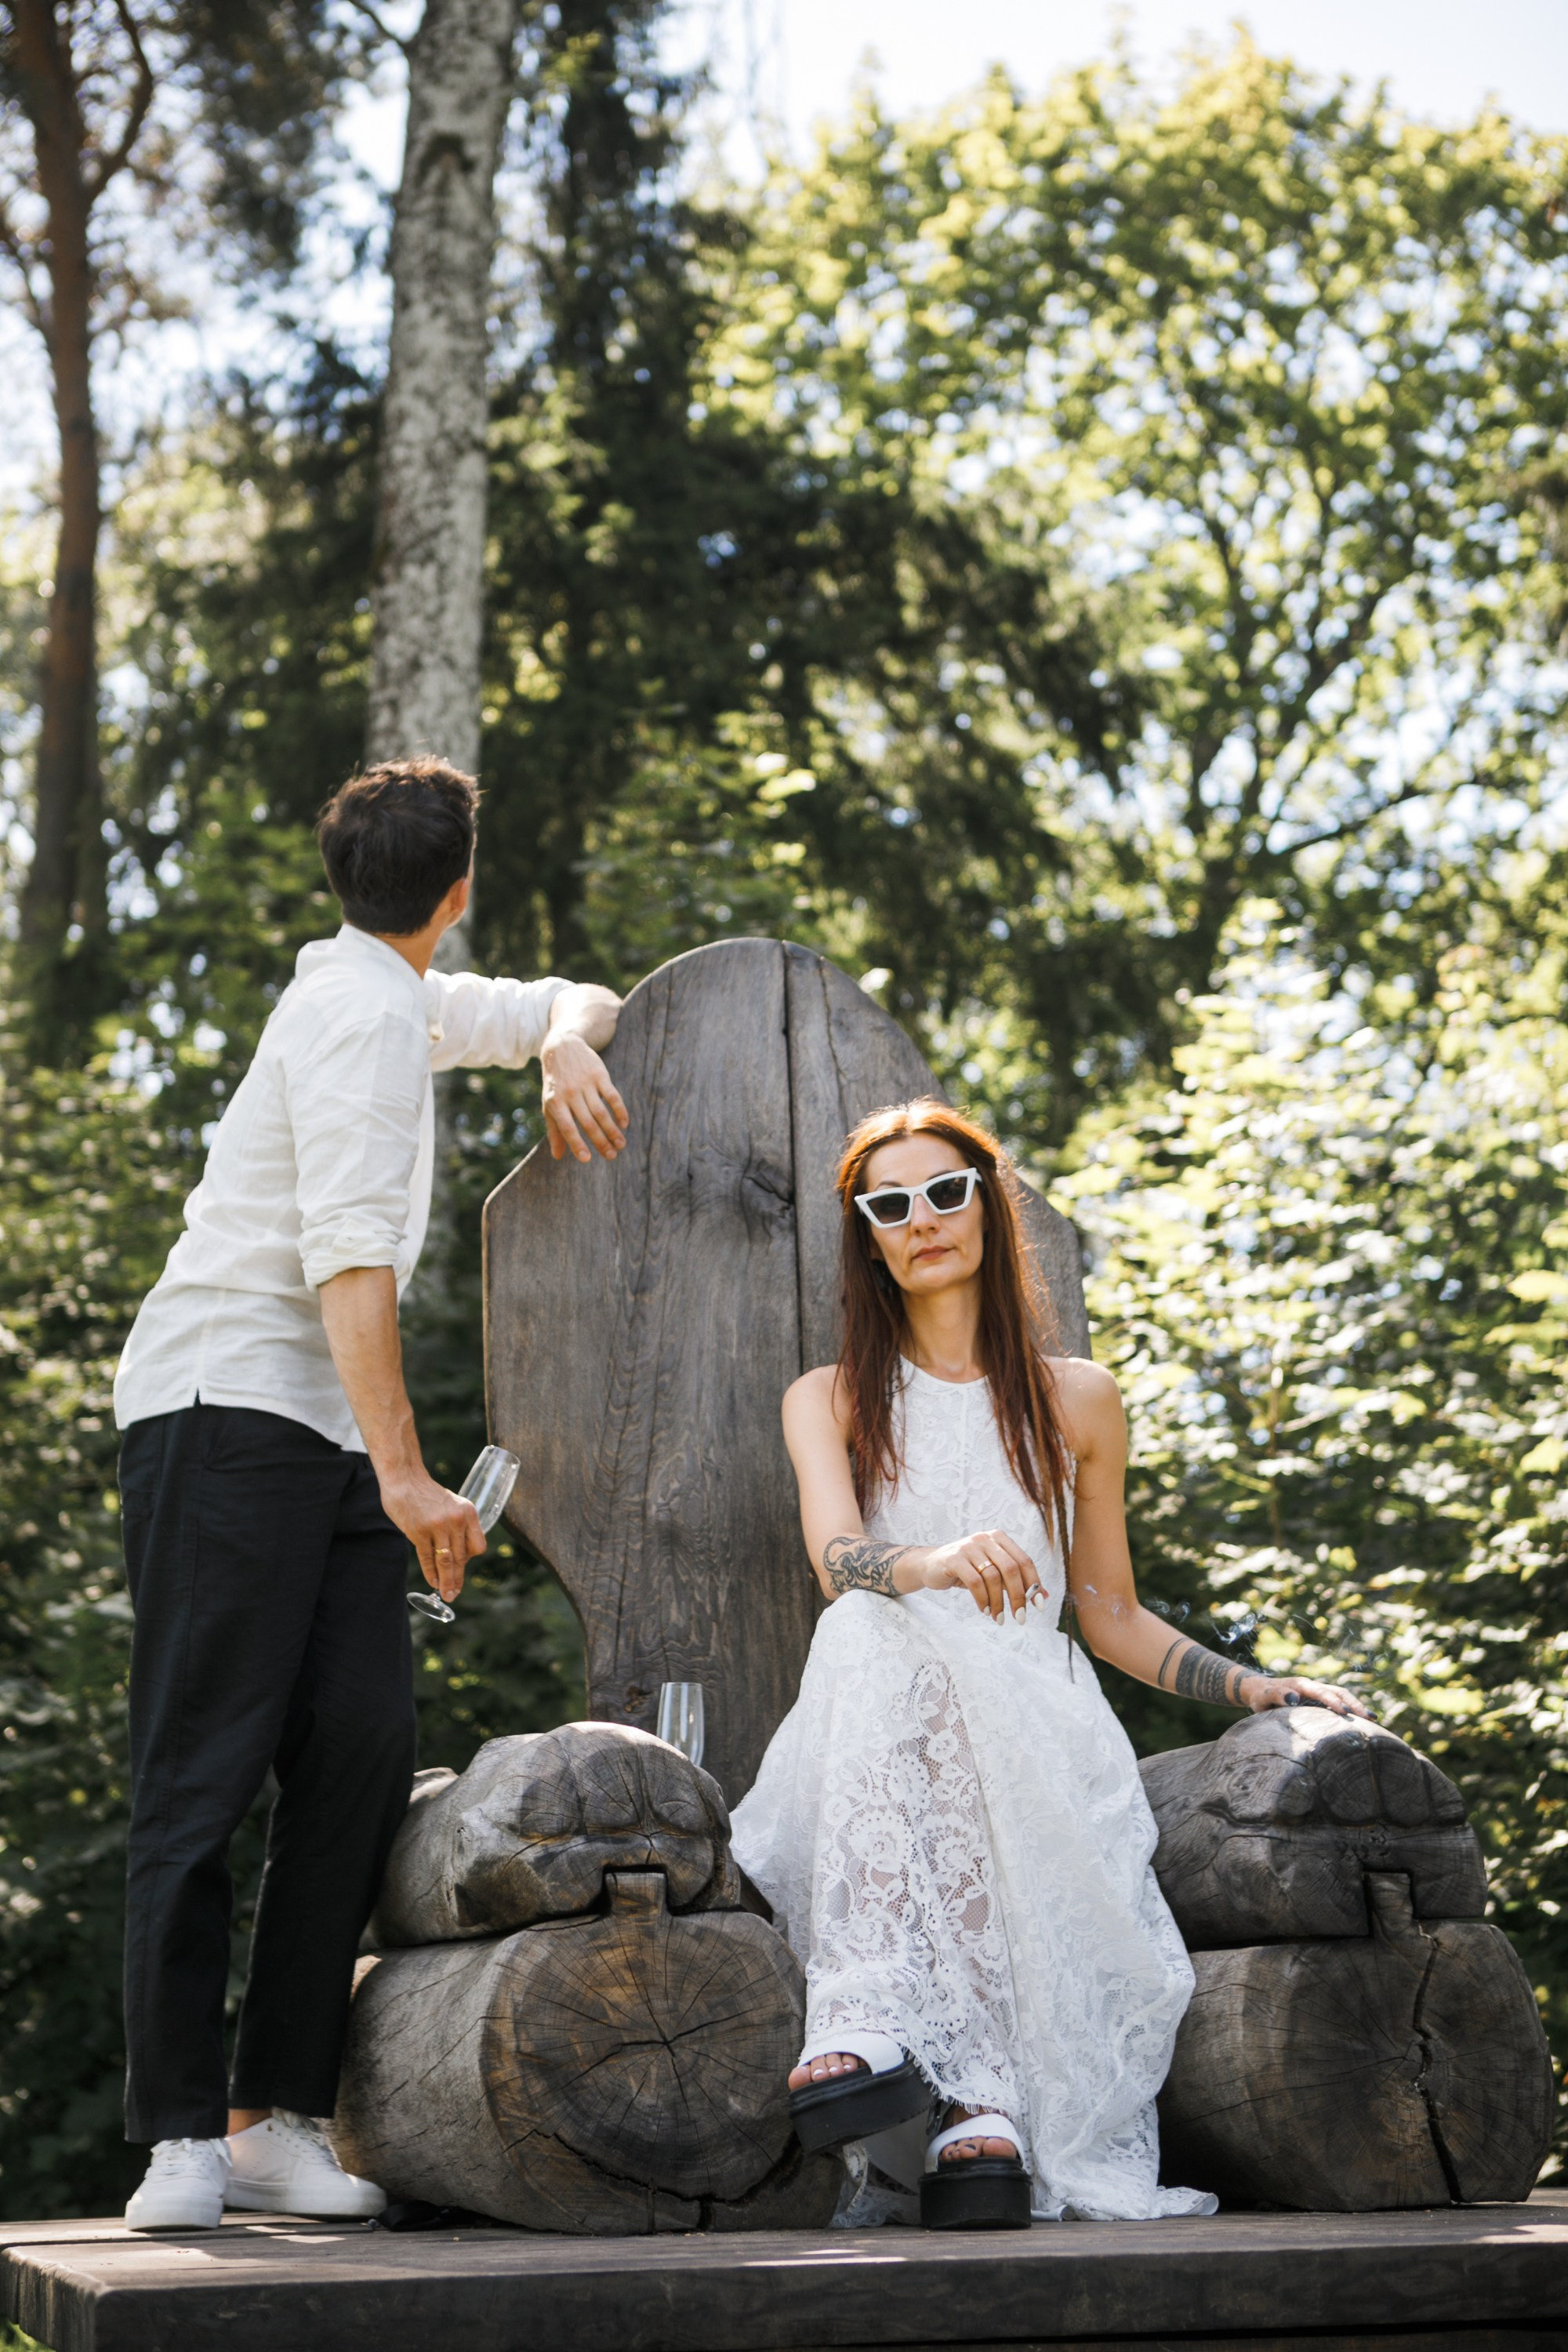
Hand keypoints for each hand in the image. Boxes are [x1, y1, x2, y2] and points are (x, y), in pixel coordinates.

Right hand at [378, 1466, 484, 1602]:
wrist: (405, 1478)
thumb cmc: (428, 1494)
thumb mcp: (452, 1504)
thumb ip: (457, 1526)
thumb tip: (459, 1554)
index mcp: (468, 1512)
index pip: (478, 1546)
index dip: (470, 1559)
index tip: (463, 1567)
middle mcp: (456, 1520)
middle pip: (461, 1557)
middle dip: (457, 1578)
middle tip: (454, 1593)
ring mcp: (437, 1526)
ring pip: (446, 1561)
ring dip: (447, 1581)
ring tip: (447, 1595)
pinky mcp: (419, 1532)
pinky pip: (427, 1558)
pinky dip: (430, 1573)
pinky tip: (432, 1582)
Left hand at [542, 1033, 629, 1163]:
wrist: (562, 1048)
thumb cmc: (555, 1082)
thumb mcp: (549, 1103)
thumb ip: (554, 1130)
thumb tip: (557, 1156)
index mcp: (555, 1102)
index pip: (567, 1127)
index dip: (576, 1144)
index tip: (587, 1159)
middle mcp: (570, 1093)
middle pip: (588, 1122)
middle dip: (601, 1142)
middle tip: (612, 1157)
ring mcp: (586, 1084)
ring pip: (602, 1112)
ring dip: (612, 1130)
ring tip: (621, 1145)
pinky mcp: (600, 1075)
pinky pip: (612, 1096)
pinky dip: (620, 1111)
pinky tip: (625, 1124)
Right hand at [920, 1527, 1039, 1619]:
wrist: (931, 1566)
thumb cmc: (968, 1570)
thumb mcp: (993, 1573)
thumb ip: (1017, 1581)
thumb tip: (1044, 1596)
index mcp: (1000, 1538)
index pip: (1025, 1561)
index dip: (1034, 1584)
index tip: (1039, 1606)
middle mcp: (986, 1538)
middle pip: (1011, 1569)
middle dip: (1018, 1596)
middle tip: (1020, 1618)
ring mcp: (969, 1546)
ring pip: (993, 1577)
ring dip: (998, 1603)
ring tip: (999, 1618)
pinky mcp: (954, 1558)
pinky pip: (975, 1582)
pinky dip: (982, 1600)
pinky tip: (984, 1610)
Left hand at [1243, 1672, 1372, 1720]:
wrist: (1260, 1690)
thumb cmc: (1261, 1696)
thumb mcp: (1264, 1696)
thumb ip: (1277, 1695)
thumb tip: (1294, 1699)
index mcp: (1300, 1685)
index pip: (1321, 1692)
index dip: (1333, 1702)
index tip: (1345, 1713)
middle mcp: (1312, 1687)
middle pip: (1338, 1692)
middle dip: (1354, 1704)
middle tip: (1369, 1718)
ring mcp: (1318, 1693)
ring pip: (1342, 1696)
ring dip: (1357, 1706)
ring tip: (1373, 1719)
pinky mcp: (1320, 1700)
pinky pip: (1339, 1702)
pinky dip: (1352, 1709)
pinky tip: (1364, 1722)